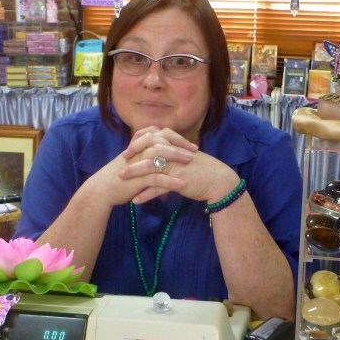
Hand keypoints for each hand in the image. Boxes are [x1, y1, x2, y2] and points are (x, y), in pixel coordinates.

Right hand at [83, 127, 195, 207]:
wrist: (102, 190)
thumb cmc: (120, 176)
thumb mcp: (134, 160)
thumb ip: (146, 152)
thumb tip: (164, 149)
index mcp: (137, 145)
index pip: (159, 134)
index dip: (176, 137)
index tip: (190, 144)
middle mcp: (137, 151)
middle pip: (161, 140)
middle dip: (179, 144)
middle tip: (194, 150)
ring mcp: (136, 164)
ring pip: (159, 155)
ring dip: (176, 157)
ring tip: (191, 161)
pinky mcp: (136, 179)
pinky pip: (156, 178)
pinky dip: (170, 181)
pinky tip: (182, 184)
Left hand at [119, 133, 237, 205]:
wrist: (218, 181)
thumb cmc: (201, 170)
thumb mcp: (184, 158)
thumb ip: (170, 154)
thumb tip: (156, 155)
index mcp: (174, 145)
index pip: (152, 139)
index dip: (138, 143)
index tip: (127, 151)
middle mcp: (174, 152)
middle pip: (148, 150)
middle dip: (132, 157)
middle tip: (121, 164)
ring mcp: (176, 166)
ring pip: (150, 167)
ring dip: (134, 174)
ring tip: (122, 181)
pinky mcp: (178, 180)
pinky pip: (158, 187)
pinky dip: (146, 194)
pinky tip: (136, 200)